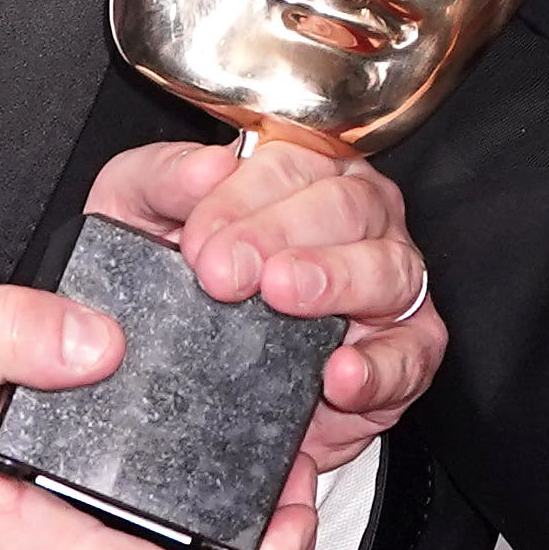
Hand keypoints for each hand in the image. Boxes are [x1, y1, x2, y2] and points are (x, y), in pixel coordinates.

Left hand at [83, 136, 447, 485]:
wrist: (186, 386)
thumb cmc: (174, 286)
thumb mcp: (138, 216)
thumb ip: (159, 179)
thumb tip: (205, 168)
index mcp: (300, 178)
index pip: (292, 163)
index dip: (244, 197)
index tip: (195, 242)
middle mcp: (356, 220)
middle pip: (346, 204)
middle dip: (282, 234)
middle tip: (224, 274)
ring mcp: (387, 284)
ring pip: (388, 267)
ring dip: (336, 279)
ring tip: (283, 296)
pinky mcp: (403, 354)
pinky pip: (410, 356)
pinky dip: (379, 367)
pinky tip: (339, 373)